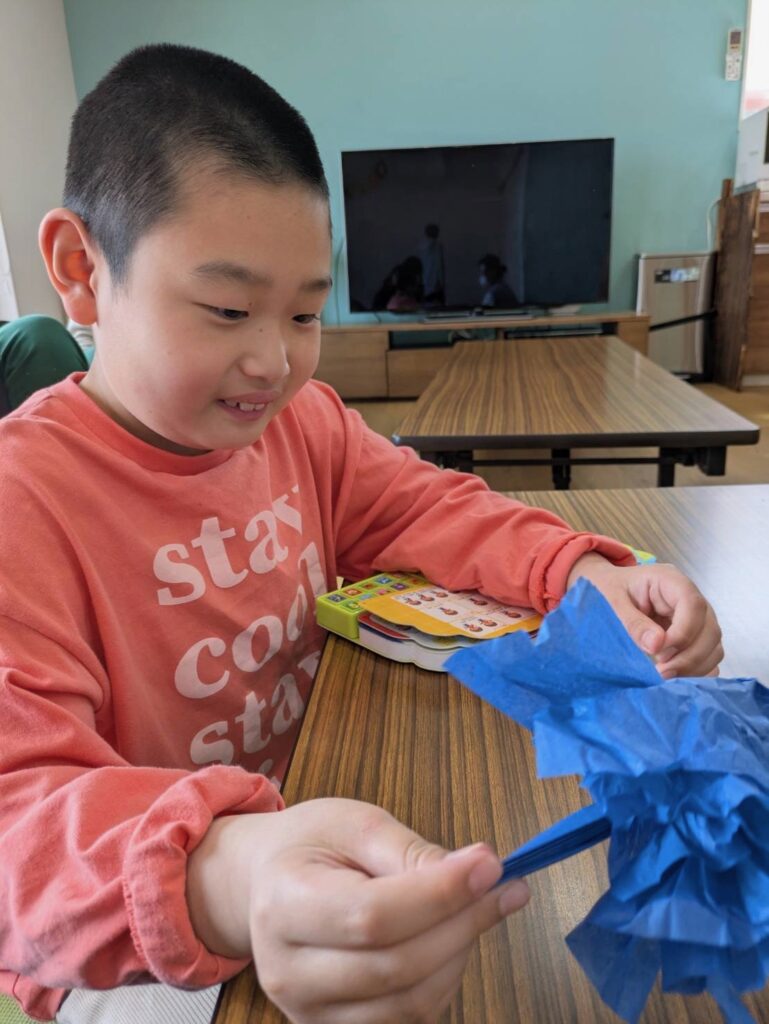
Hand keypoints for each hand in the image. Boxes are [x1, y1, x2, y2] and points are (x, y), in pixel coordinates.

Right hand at [187, 799, 528, 1023]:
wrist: (263, 884)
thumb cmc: (310, 846)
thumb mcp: (353, 824)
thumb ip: (409, 851)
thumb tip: (476, 872)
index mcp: (283, 904)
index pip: (373, 916)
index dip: (439, 895)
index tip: (489, 864)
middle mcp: (288, 972)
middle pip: (396, 967)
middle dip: (463, 924)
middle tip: (503, 885)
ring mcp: (308, 1012)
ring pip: (410, 1002)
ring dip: (459, 954)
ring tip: (476, 907)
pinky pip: (408, 1019)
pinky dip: (443, 980)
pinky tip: (450, 938)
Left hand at [566, 554, 722, 677]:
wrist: (606, 591)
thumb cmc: (607, 590)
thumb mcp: (611, 601)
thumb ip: (632, 622)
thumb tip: (656, 645)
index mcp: (670, 580)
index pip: (693, 605)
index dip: (682, 633)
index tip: (658, 652)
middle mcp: (690, 597)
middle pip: (710, 629)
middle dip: (689, 656)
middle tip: (660, 671)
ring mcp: (697, 618)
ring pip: (713, 646)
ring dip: (693, 666)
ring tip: (663, 673)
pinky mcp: (695, 636)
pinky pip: (709, 656)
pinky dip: (697, 670)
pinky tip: (675, 676)